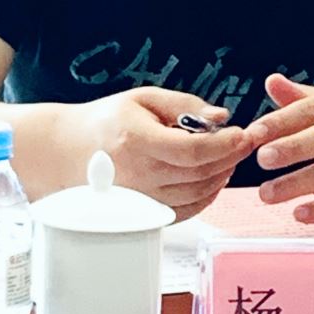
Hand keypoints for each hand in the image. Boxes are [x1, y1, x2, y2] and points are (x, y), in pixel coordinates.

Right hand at [70, 87, 253, 220]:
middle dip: (231, 156)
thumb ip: (185, 105)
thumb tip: (221, 118)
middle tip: (244, 141)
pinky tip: (212, 176)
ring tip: (228, 155)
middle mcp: (139, 175)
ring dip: (221, 175)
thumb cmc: (106, 122)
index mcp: (137, 140)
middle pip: (201, 173)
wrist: (68, 152)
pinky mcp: (143, 215)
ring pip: (198, 194)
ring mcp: (140, 200)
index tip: (243, 133)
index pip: (193, 150)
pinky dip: (207, 194)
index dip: (225, 144)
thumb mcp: (143, 99)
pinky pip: (187, 210)